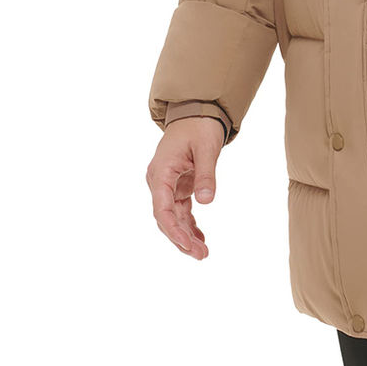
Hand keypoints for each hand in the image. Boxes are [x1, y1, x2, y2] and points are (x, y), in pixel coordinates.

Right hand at [146, 116, 223, 259]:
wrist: (197, 110)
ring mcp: (167, 184)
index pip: (161, 209)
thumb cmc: (200, 126)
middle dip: (182, 238)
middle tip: (201, 255)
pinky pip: (181, 210)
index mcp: (161, 172)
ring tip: (203, 253)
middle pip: (166, 218)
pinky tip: (201, 238)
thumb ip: (206, 174)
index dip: (174, 230)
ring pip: (173, 217)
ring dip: (186, 235)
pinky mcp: (177, 185)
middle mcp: (159, 181)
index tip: (188, 245)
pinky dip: (190, 224)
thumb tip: (206, 201)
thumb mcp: (206, 148)